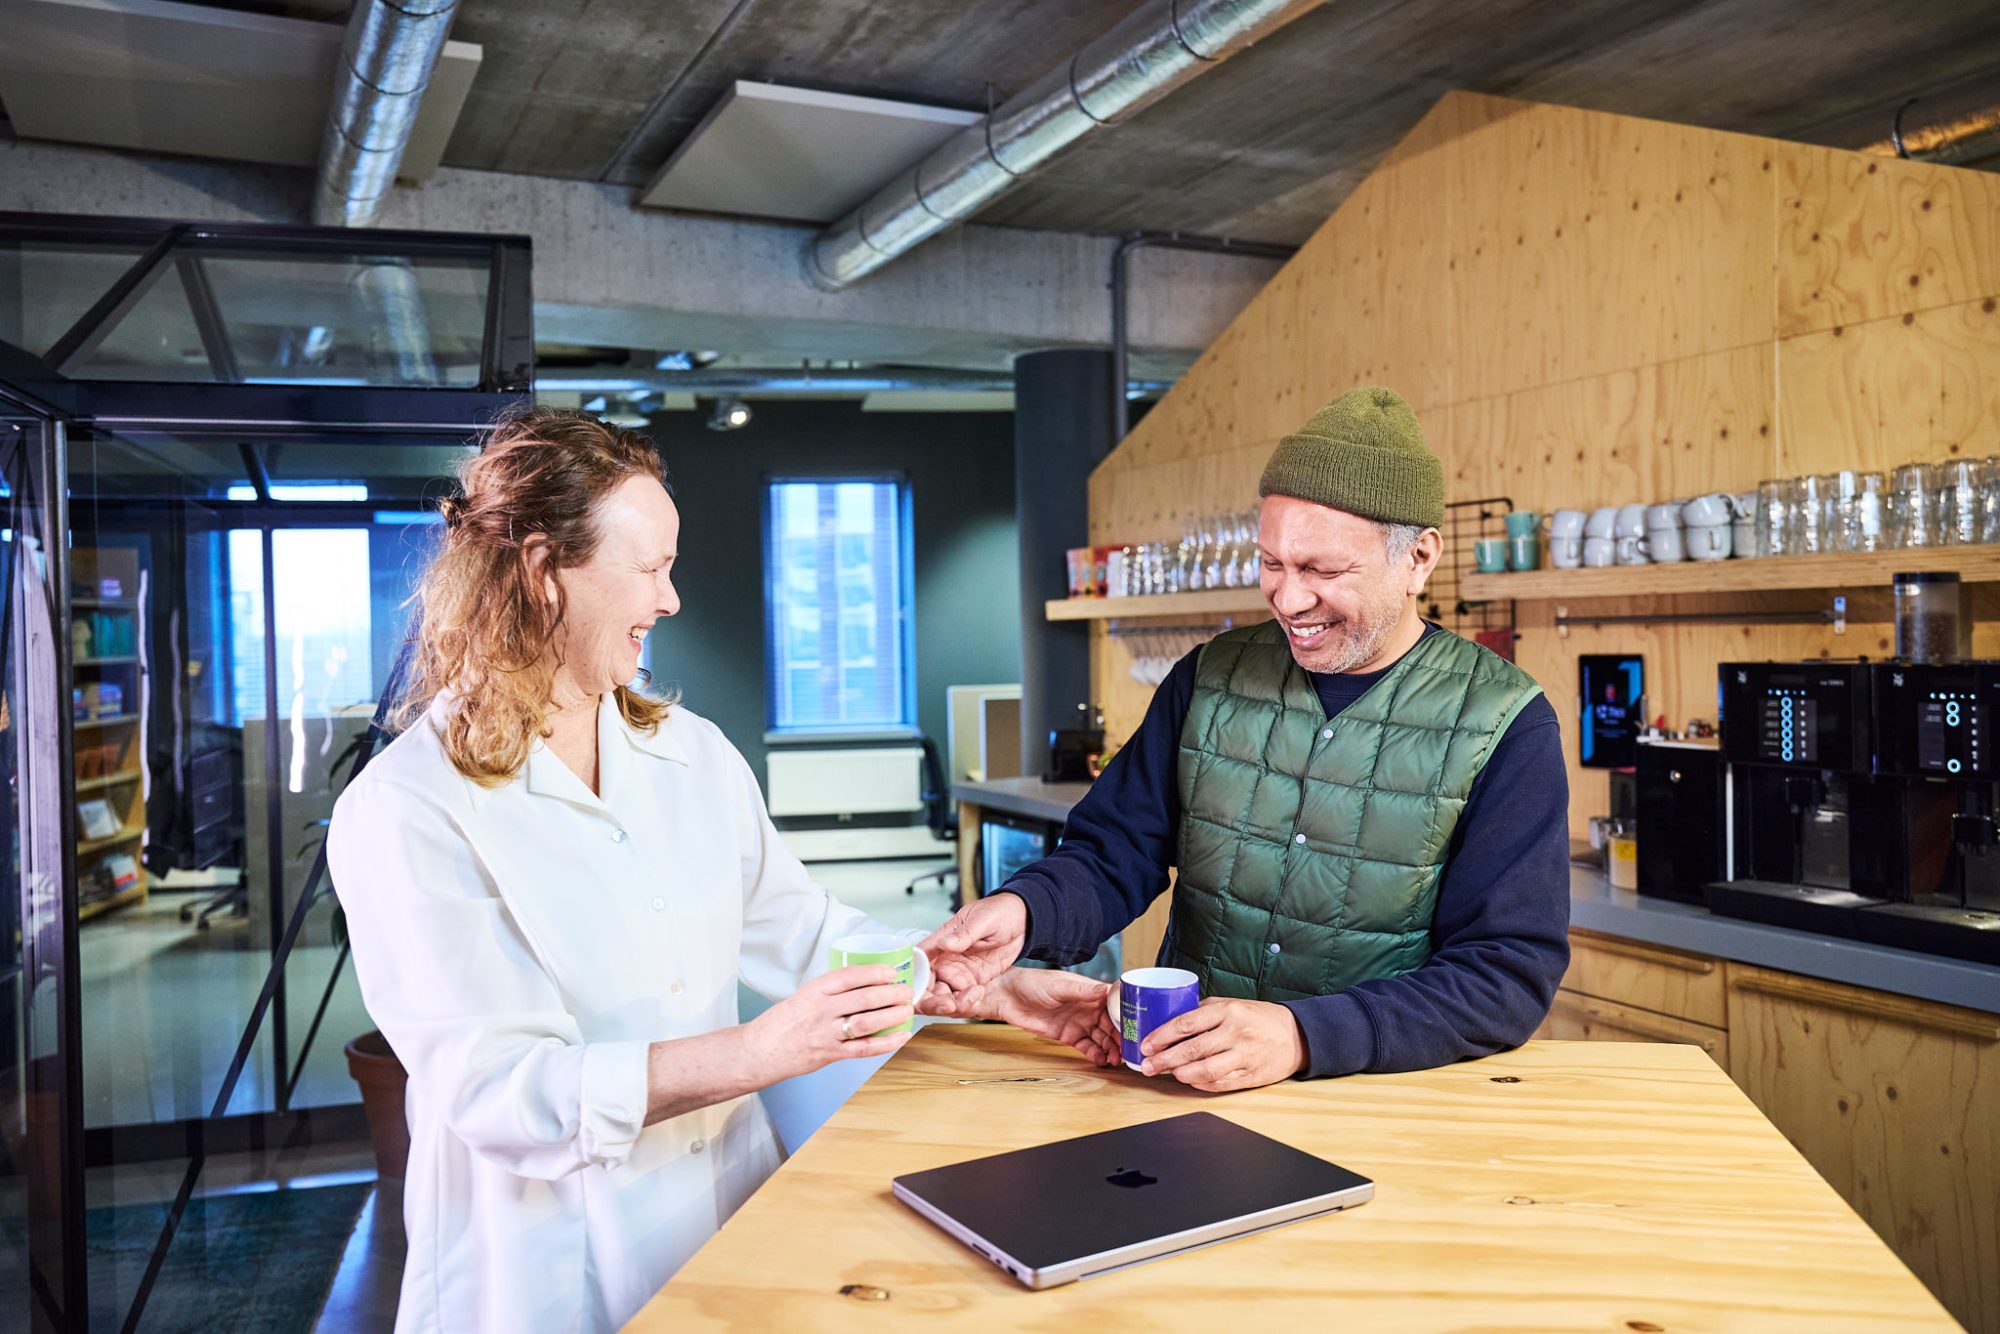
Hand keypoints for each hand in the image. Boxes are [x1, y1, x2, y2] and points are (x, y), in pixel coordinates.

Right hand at [741, 965, 912, 1082]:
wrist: (758, 1051)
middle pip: (863, 998)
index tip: (890, 971)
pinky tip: (901, 1036)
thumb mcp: (801, 997)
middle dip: (890, 993)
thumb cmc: (781, 1023)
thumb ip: (828, 992)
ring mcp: (825, 1034)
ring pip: (866, 1022)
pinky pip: (864, 1049)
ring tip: (907, 1010)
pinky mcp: (829, 1055)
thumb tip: (862, 984)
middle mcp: (820, 1011)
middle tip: (907, 991)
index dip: (872, 972)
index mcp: (812, 992)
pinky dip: (886, 1042)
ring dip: (892, 1015)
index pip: (847, 976)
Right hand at [917, 893, 1027, 1013]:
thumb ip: (964, 934)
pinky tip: (976, 998)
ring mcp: (959, 973)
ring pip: (943, 995)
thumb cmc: (998, 912)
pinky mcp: (974, 982)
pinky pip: (963, 999)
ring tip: (967, 999)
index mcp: (941, 941)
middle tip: (946, 1003)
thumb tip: (945, 943)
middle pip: (927, 984)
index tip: (918, 990)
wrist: (1023, 921)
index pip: (919, 960)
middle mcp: (946, 960)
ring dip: (949, 1003)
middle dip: (931, 999)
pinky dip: (966, 1004)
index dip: (914, 977)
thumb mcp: (982, 920)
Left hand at [975, 969, 1118, 1066]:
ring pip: (1102, 1039)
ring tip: (1117, 1060)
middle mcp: (1089, 1008)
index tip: (1137, 1028)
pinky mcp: (1069, 1037)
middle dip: (1121, 1038)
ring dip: (1111, 1049)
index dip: (1126, 1016)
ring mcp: (1080, 1023)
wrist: (1008, 998)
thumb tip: (1109, 990)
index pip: (1115, 1005)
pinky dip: (1096, 1055)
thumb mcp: (1061, 985)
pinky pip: (1088, 1048)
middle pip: (1112, 1025)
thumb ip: (1085, 990)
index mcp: (1091, 992)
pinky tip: (1103, 1061)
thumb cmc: (1034, 983)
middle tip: (1130, 1050)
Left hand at [1138, 998, 1306, 1092]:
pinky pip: (1220, 1083)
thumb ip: (1203, 1011)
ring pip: (1205, 1070)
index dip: (1162, 1036)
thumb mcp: (1232, 1004)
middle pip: (1192, 1049)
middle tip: (1147, 1066)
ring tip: (1167, 1073)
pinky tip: (1189, 1080)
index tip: (1146, 1045)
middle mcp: (1236, 1032)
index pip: (1187, 1023)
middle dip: (1164, 1059)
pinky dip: (1201, 1084)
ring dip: (1181, 1074)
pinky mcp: (1251, 1075)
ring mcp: (1245, 1055)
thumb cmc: (1257, 1017)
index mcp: (1228, 1010)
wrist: (1295, 1035)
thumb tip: (1168, 1020)